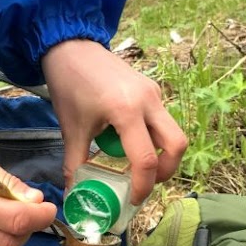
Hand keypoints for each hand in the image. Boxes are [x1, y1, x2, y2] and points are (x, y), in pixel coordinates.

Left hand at [42, 39, 187, 205]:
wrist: (69, 46)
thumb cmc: (69, 84)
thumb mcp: (71, 127)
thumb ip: (75, 163)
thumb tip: (75, 194)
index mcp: (127, 111)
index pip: (145, 159)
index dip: (143, 186)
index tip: (134, 199)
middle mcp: (148, 100)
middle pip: (177, 144)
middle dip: (166, 170)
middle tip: (146, 182)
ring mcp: (153, 92)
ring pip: (172, 131)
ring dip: (160, 152)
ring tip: (135, 163)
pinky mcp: (151, 87)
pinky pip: (161, 118)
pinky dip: (152, 135)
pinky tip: (128, 139)